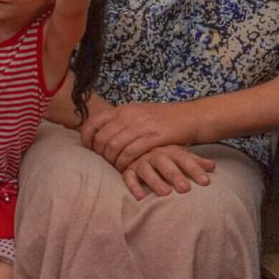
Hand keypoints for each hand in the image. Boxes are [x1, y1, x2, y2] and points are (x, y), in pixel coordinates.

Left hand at [80, 101, 198, 169]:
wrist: (192, 117)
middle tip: (103, 162)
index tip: (88, 147)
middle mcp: (130, 116)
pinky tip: (126, 168)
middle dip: (100, 153)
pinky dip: (125, 163)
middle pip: (103, 137)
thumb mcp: (139, 113)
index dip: (87, 136)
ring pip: (115, 145)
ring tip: (115, 166)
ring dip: (112, 160)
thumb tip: (101, 131)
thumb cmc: (164, 118)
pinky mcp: (154, 137)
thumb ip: (122, 121)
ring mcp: (142, 125)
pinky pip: (131, 152)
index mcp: (124, 109)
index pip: (94, 121)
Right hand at [120, 145, 216, 199]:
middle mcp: (154, 155)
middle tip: (185, 189)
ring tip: (165, 193)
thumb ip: (195, 161)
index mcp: (169, 150)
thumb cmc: (163, 154)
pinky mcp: (127, 169)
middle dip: (175, 175)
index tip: (206, 182)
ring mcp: (140, 162)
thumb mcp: (178, 154)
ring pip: (146, 170)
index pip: (184, 159)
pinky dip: (133, 187)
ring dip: (155, 181)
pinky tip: (140, 197)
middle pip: (165, 163)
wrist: (133, 144)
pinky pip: (128, 177)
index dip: (195, 169)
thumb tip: (213, 166)